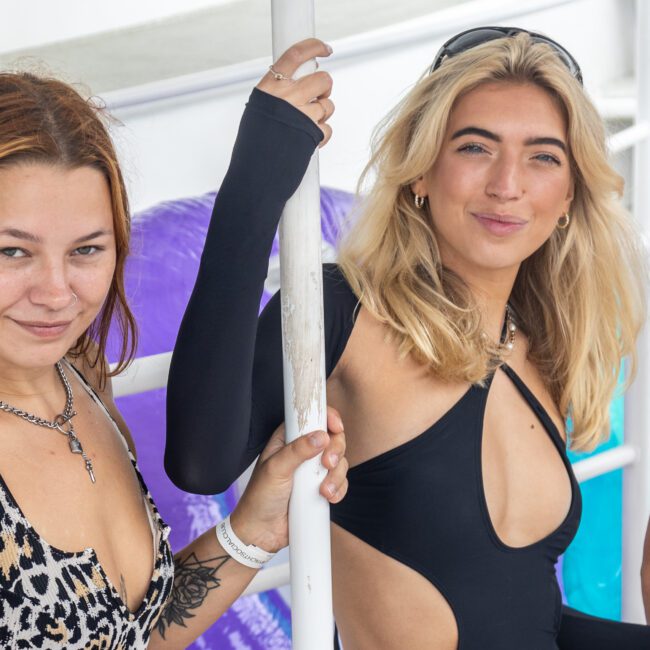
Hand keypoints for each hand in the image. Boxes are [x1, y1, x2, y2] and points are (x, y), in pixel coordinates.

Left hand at [229, 406, 346, 552]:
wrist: (261, 532)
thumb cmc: (259, 497)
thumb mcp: (275, 469)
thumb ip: (297, 451)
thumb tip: (320, 436)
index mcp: (289, 439)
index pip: (312, 418)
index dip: (327, 417)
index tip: (335, 426)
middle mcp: (303, 451)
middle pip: (332, 438)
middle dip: (335, 450)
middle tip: (327, 463)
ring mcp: (313, 470)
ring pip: (339, 461)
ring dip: (336, 475)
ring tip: (323, 490)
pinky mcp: (321, 487)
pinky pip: (341, 482)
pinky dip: (339, 489)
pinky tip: (328, 498)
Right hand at [257, 38, 334, 145]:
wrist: (255, 169)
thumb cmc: (255, 140)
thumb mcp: (260, 107)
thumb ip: (278, 93)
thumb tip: (298, 82)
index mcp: (271, 87)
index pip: (295, 55)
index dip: (313, 47)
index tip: (325, 49)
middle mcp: (288, 98)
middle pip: (322, 79)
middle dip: (325, 87)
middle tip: (319, 94)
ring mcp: (302, 115)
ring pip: (328, 106)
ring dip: (323, 113)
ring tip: (308, 122)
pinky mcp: (312, 134)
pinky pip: (327, 128)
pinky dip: (322, 134)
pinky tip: (308, 138)